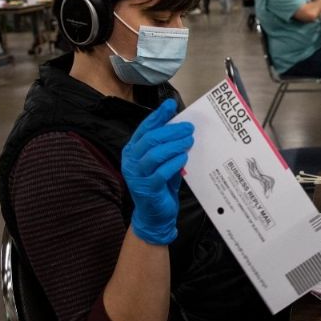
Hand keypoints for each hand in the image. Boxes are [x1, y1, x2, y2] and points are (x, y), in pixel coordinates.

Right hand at [121, 99, 193, 245]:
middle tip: (188, 127)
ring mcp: (137, 176)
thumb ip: (166, 146)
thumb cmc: (159, 185)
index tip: (171, 105)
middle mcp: (131, 162)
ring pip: (155, 154)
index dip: (157, 116)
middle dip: (171, 130)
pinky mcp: (147, 189)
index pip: (144, 129)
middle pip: (150, 140)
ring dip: (174, 145)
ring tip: (189, 140)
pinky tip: (184, 158)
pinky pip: (161, 172)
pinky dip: (174, 163)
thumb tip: (181, 126)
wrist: (154, 216)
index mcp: (132, 151)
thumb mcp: (162, 162)